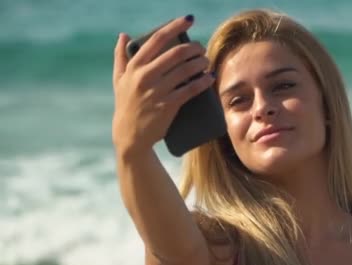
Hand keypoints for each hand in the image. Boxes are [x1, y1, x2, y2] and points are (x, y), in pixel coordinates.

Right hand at [111, 15, 214, 156]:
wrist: (130, 136)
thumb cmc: (126, 105)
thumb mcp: (119, 80)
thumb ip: (121, 56)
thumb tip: (123, 35)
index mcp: (135, 66)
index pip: (157, 39)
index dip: (175, 26)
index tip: (189, 20)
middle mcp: (144, 77)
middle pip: (176, 53)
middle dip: (194, 47)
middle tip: (201, 48)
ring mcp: (156, 91)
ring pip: (185, 70)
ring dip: (201, 62)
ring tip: (206, 61)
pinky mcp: (168, 106)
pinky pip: (190, 90)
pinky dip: (203, 81)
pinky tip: (210, 77)